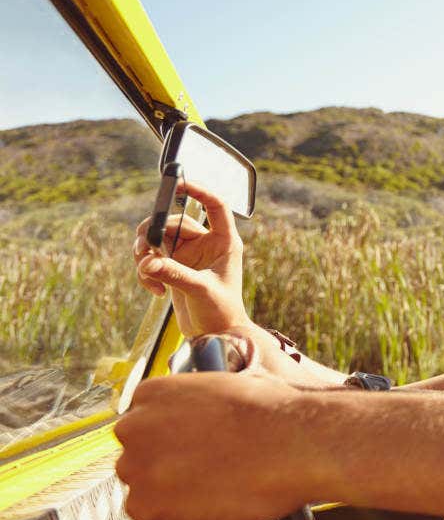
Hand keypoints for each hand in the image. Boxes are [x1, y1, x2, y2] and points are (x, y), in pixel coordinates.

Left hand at [114, 372, 322, 519]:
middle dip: (167, 472)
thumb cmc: (275, 414)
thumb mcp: (226, 387)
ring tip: (208, 502)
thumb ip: (197, 408)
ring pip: (143, 491)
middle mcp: (136, 426)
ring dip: (171, 499)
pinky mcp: (150, 505)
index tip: (187, 457)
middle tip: (202, 480)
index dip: (168, 446)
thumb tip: (202, 428)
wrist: (295, 441)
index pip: (143, 426)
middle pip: (139, 458)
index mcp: (153, 393)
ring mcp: (139, 466)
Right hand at [133, 181, 250, 336]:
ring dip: (144, 254)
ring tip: (147, 275)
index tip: (178, 184)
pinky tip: (156, 292)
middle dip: (152, 235)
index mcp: (225, 242)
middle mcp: (206, 244)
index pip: (215, 205)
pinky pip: (151, 259)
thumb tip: (147, 263)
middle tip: (142, 252)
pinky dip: (146, 272)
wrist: (215, 335)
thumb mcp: (200, 290)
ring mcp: (188, 255)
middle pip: (172, 222)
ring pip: (157, 239)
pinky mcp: (174, 267)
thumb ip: (174, 274)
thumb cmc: (221, 312)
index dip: (199, 190)